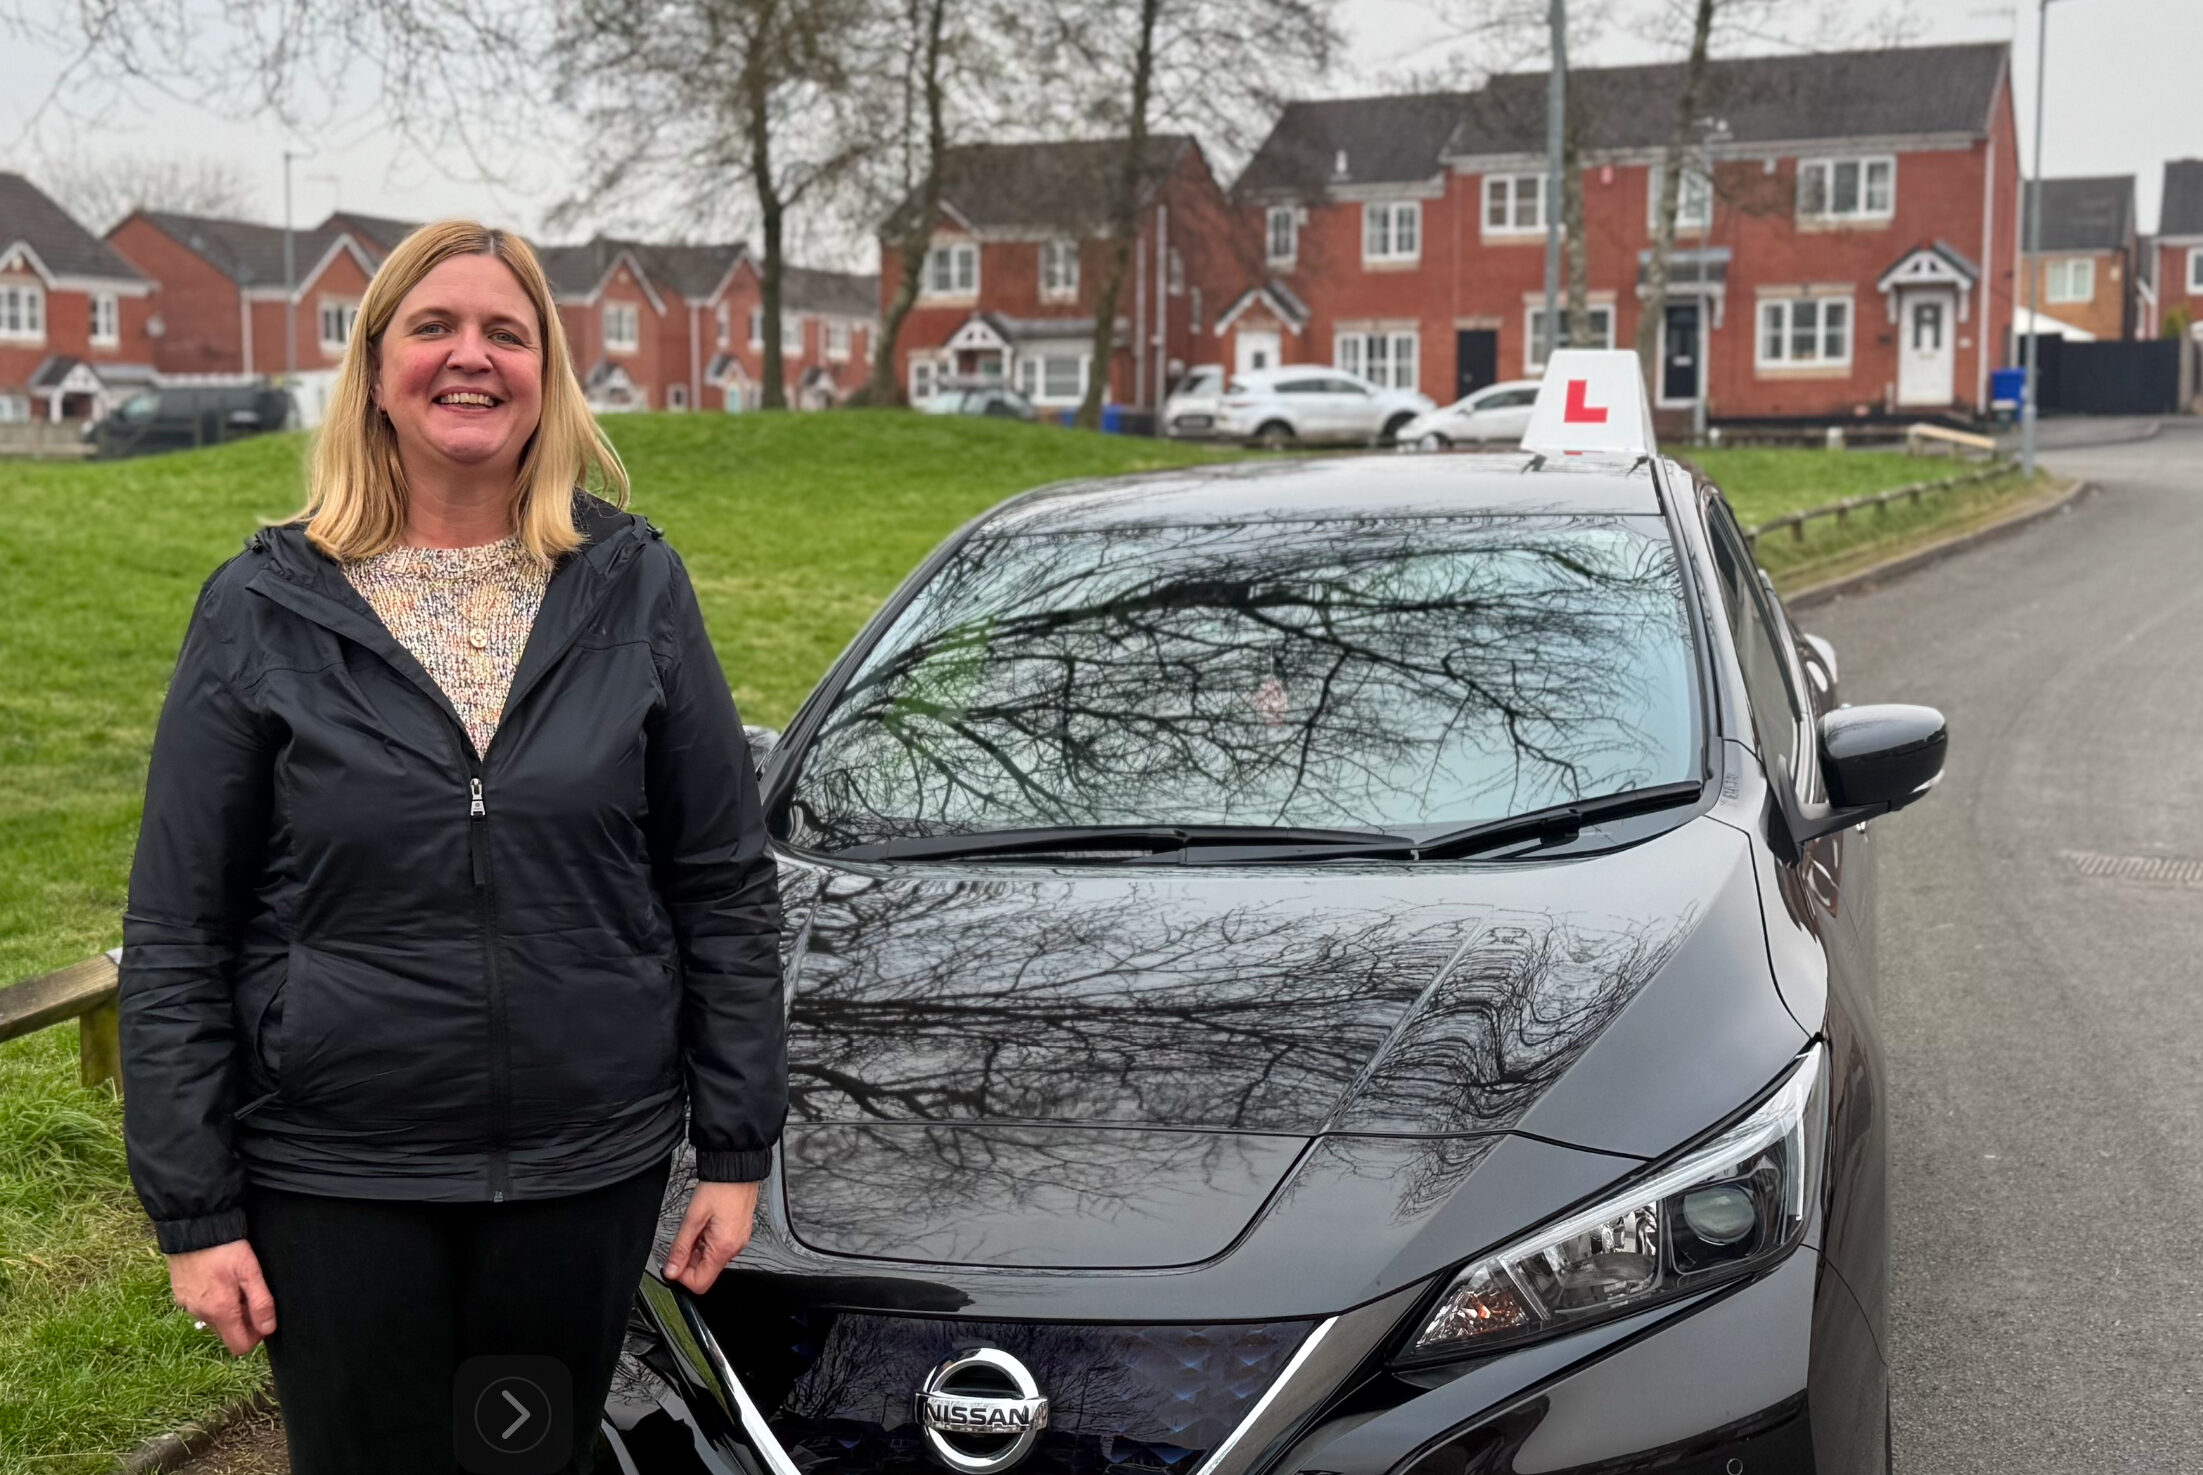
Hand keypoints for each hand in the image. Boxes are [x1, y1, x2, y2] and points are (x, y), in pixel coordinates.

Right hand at [167, 1240, 277, 1356]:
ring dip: (227, 1310)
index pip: (239, 1346)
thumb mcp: (251, 1272)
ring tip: (233, 1282)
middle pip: (227, 1333)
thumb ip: (261, 1303)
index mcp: (220, 1311)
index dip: (255, 1336)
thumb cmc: (225, 1248)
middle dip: (242, 1320)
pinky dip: (212, 1300)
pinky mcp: (180, 1295)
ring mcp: (187, 1306)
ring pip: (214, 1320)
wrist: (192, 1228)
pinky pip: (200, 1307)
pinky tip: (217, 1278)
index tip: (262, 1316)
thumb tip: (268, 1329)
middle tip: (249, 1292)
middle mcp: (201, 1314)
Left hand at [661, 1180, 758, 1294]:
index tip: (672, 1263)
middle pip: (705, 1272)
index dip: (681, 1276)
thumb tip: (670, 1270)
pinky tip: (703, 1225)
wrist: (738, 1169)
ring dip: (696, 1250)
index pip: (700, 1283)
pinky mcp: (737, 1234)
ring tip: (694, 1227)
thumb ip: (680, 1247)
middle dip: (688, 1261)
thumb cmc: (720, 1187)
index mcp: (724, 1248)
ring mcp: (737, 1242)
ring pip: (711, 1260)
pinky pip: (718, 1248)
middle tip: (682, 1239)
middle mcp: (734, 1249)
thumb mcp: (693, 1218)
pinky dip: (706, 1242)